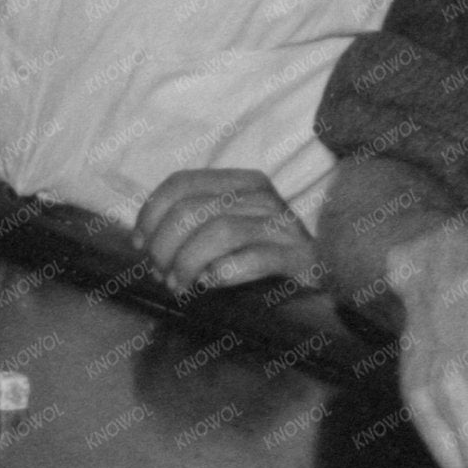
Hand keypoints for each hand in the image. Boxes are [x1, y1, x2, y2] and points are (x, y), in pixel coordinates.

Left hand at [134, 167, 318, 294]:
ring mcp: (285, 226)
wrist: (329, 280)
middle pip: (192, 209)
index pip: (181, 183)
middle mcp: (263, 196)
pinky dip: (221, 274)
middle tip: (160, 273)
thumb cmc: (265, 257)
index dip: (150, 212)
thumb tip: (145, 241)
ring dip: (186, 263)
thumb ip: (192, 224)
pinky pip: (252, 260)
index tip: (138, 242)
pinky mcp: (303, 258)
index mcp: (241, 182)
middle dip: (164, 245)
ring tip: (178, 285)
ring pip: (217, 232)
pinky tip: (209, 285)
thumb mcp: (227, 229)